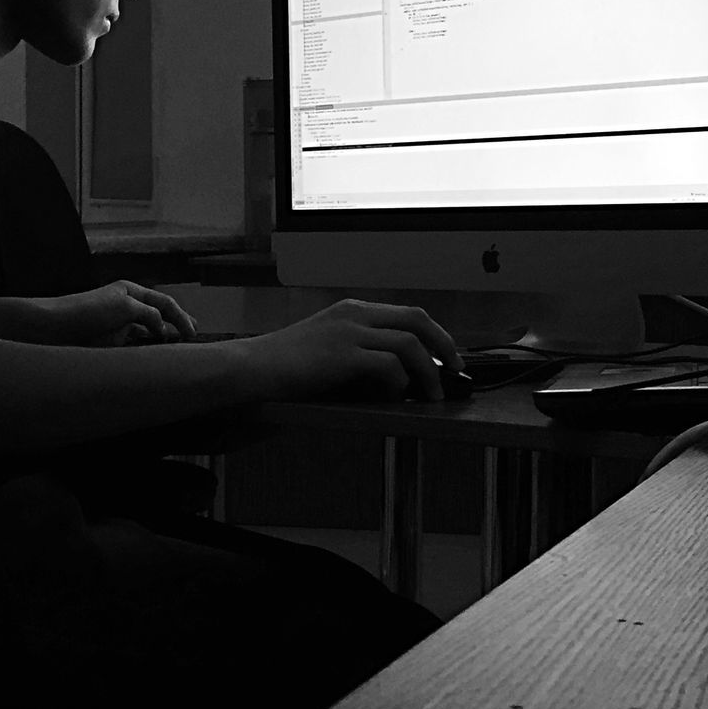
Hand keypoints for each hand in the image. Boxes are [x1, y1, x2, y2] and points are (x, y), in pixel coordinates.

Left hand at [47, 281, 196, 347]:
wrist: (55, 327)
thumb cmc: (90, 311)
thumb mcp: (125, 306)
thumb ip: (149, 315)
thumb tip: (162, 327)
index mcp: (132, 292)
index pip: (165, 303)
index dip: (181, 317)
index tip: (193, 334)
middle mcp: (128, 307)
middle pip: (159, 316)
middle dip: (177, 324)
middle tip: (194, 336)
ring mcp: (119, 325)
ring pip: (148, 332)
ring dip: (162, 340)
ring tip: (178, 350)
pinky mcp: (110, 342)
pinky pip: (134, 345)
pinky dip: (146, 350)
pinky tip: (154, 357)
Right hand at [243, 299, 462, 402]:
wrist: (251, 369)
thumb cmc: (287, 369)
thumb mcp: (329, 353)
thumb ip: (363, 358)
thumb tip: (403, 381)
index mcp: (353, 311)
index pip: (408, 314)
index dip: (435, 335)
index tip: (449, 358)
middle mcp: (355, 314)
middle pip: (417, 320)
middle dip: (445, 346)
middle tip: (456, 371)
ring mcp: (348, 331)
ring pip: (409, 344)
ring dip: (428, 372)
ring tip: (431, 396)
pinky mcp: (342, 354)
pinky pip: (388, 365)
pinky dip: (399, 383)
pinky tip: (394, 397)